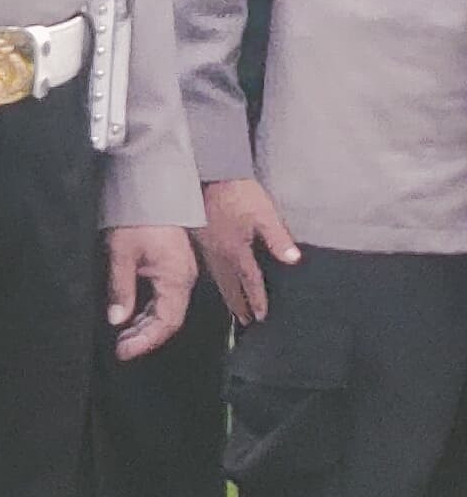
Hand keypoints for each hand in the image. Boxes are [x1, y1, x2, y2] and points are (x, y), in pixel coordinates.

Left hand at [108, 224, 197, 360]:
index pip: (167, 321)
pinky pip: (163, 298)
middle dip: (144, 337)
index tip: (123, 352)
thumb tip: (117, 320)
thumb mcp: (121, 254)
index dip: (146, 340)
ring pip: (166, 310)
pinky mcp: (172, 268)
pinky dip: (147, 312)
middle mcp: (184, 279)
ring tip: (122, 338)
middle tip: (119, 349)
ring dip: (144, 326)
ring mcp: (180, 274)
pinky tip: (130, 319)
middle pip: (168, 319)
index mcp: (176, 278)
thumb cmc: (136, 218)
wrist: (150, 190)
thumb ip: (120, 289)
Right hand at [199, 178, 298, 325]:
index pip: (250, 281)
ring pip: (218, 278)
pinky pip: (211, 268)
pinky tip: (219, 280)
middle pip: (230, 285)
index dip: (257, 299)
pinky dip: (218, 280)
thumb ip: (278, 238)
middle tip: (244, 321)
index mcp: (236, 250)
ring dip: (227, 295)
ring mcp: (208, 247)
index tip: (261, 317)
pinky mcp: (202, 239)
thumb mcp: (265, 214)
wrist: (209, 175)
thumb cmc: (239, 193)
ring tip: (233, 308)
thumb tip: (294, 260)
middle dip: (238, 304)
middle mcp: (220, 254)